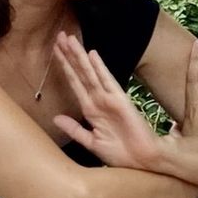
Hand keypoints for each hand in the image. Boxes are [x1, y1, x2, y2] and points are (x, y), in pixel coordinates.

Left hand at [52, 33, 160, 170]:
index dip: (64, 66)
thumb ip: (74, 129)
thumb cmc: (121, 154)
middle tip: (59, 35)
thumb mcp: (91, 143)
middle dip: (69, 55)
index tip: (55, 50)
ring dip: (79, 56)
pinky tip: (92, 54)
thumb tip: (55, 118)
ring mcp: (109, 98)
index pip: (74, 83)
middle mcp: (98, 100)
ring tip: (69, 38)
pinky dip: (99, 68)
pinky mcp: (120, 100)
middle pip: (80, 73)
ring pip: (90, 73)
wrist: (142, 161)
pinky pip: (107, 81)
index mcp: (90, 110)